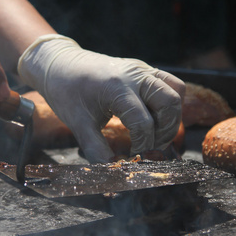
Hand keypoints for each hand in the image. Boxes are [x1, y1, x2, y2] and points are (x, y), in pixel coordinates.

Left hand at [18, 35, 184, 162]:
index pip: (143, 122)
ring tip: (156, 134)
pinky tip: (155, 117)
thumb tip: (113, 170)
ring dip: (172, 116)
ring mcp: (142, 69)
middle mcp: (135, 75)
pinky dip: (170, 102)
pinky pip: (171, 83)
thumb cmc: (66, 92)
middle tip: (152, 148)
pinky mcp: (144, 69)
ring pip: (176, 91)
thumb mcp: (78, 124)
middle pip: (170, 103)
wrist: (60, 64)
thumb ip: (96, 150)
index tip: (136, 159)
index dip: (143, 146)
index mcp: (116, 88)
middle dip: (165, 131)